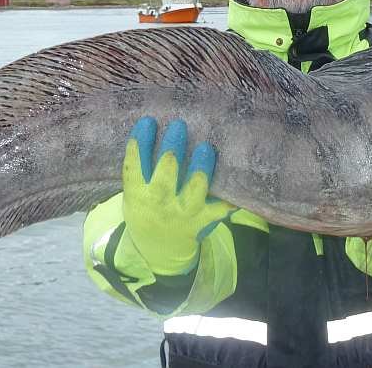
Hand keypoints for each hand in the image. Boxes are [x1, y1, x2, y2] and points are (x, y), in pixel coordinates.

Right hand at [122, 117, 235, 275]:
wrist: (159, 250)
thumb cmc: (148, 208)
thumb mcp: (135, 191)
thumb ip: (141, 167)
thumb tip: (154, 124)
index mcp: (137, 193)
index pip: (134, 165)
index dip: (141, 142)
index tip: (149, 121)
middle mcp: (159, 202)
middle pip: (167, 171)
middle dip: (174, 146)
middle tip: (180, 125)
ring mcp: (183, 212)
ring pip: (195, 187)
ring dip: (201, 166)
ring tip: (206, 147)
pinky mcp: (203, 220)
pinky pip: (220, 208)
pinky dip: (229, 198)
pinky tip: (236, 183)